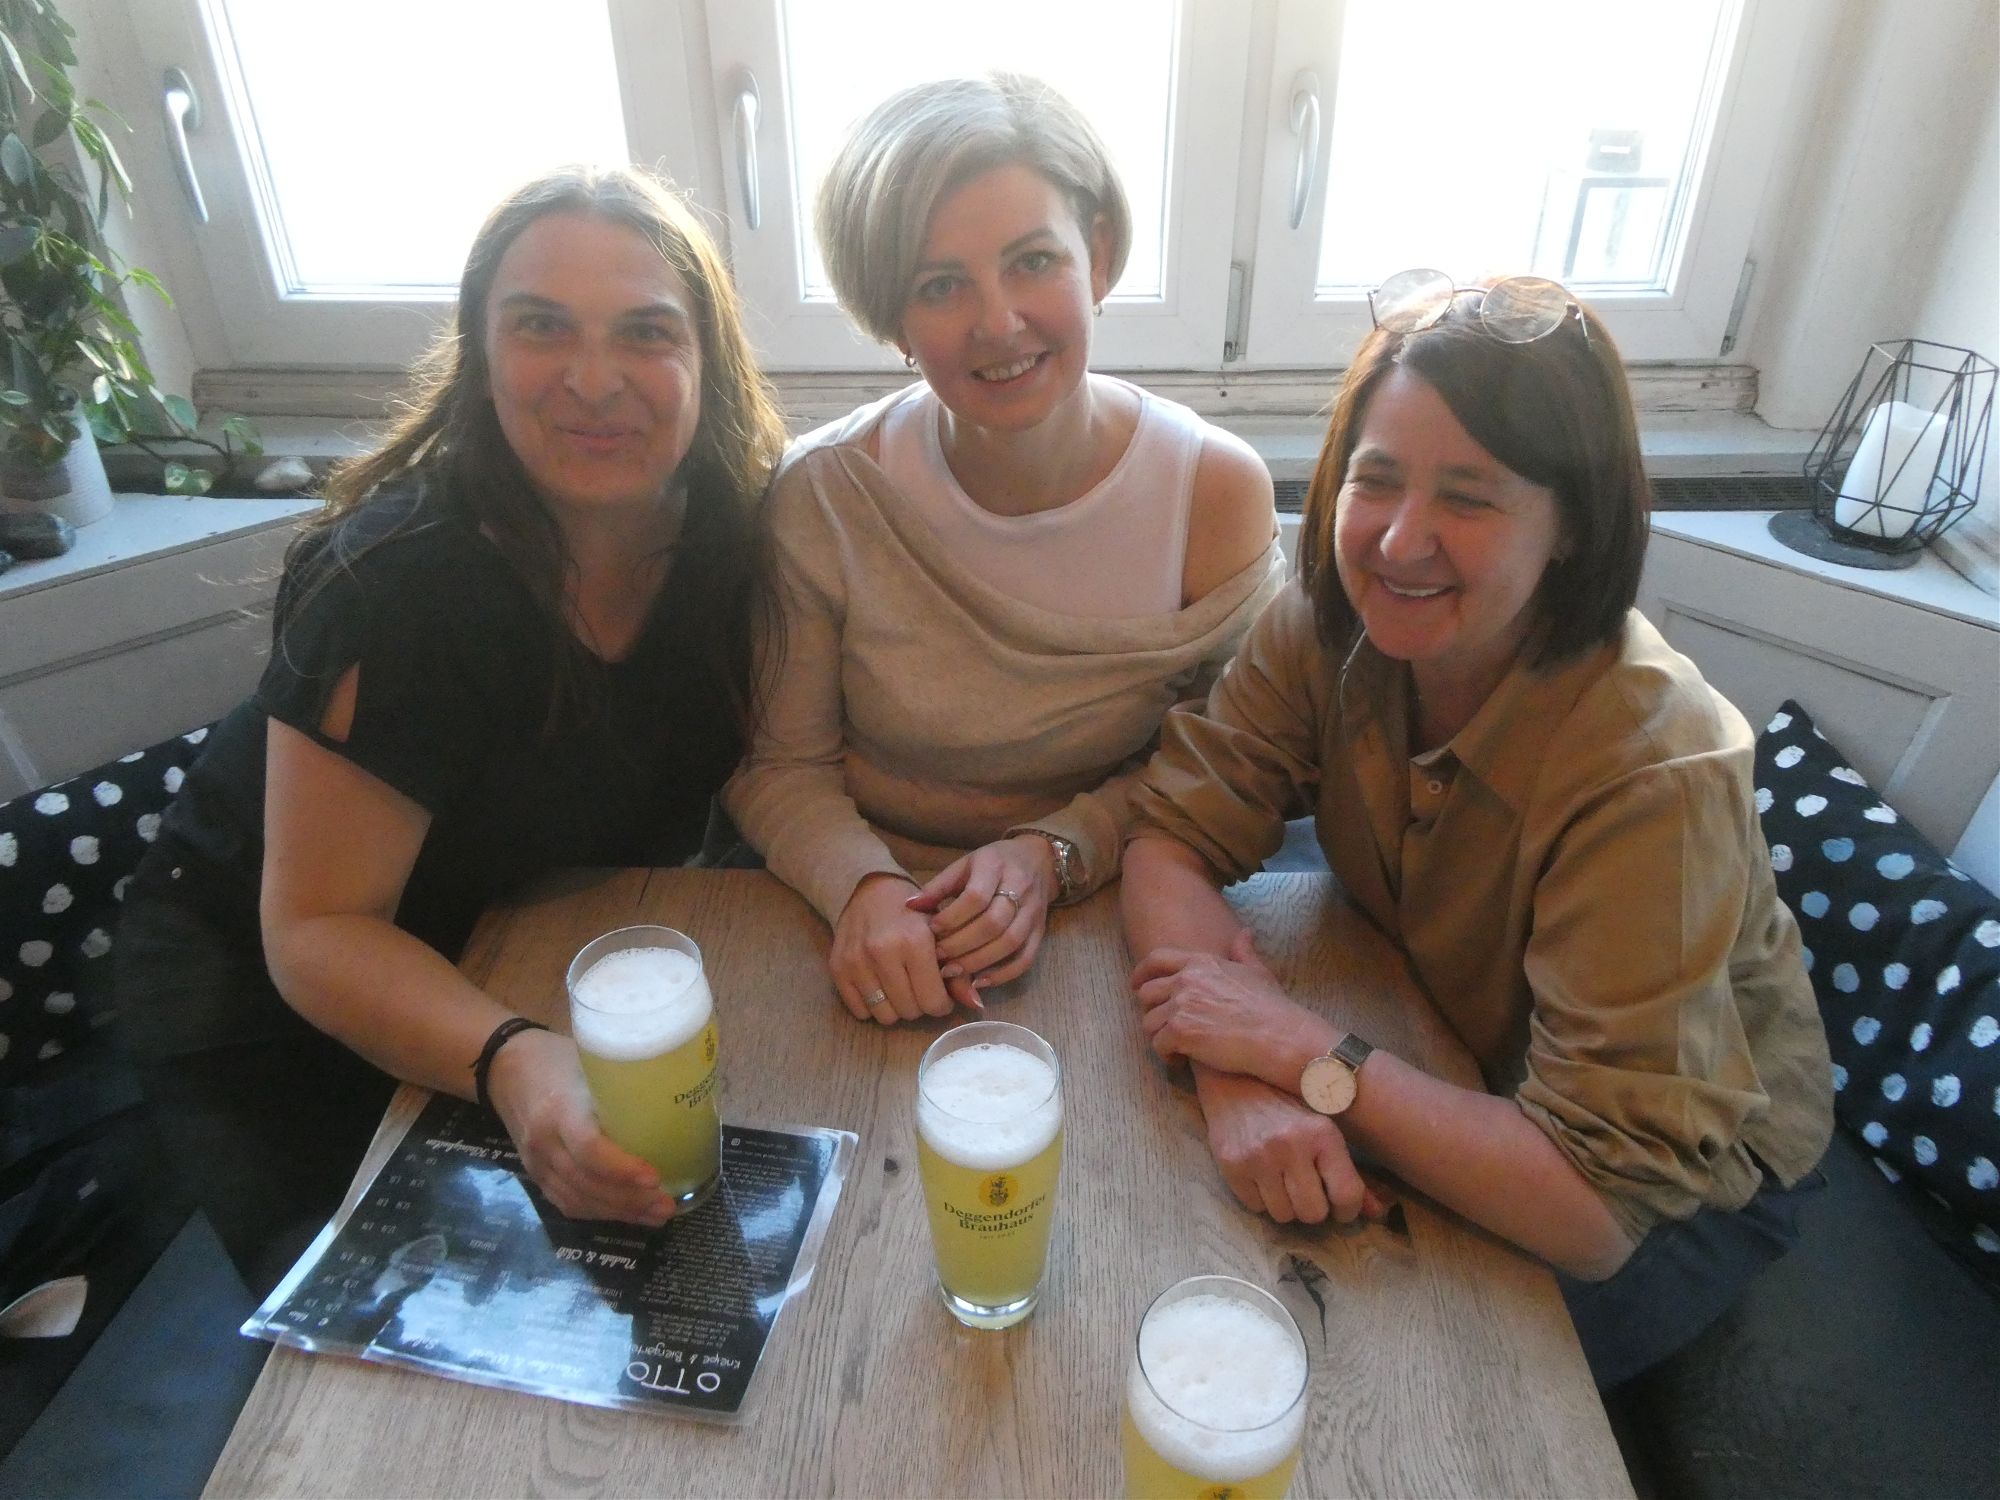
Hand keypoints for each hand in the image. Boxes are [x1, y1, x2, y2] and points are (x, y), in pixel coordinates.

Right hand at [485, 1027, 675, 1224]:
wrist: (504, 1068)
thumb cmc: (556, 1058)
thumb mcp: (589, 1061)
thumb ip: (621, 1084)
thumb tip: (676, 1096)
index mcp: (559, 1109)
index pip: (589, 1149)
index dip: (621, 1169)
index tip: (655, 1177)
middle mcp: (544, 1142)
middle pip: (587, 1183)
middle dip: (630, 1201)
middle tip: (669, 1205)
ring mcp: (536, 1163)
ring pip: (577, 1199)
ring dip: (619, 1213)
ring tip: (657, 1214)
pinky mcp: (535, 1174)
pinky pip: (566, 1202)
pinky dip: (598, 1213)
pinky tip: (627, 1214)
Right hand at [831, 872, 954, 1024]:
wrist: (869, 891)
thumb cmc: (913, 915)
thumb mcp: (942, 935)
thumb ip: (959, 971)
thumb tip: (976, 1006)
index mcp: (914, 941)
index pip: (933, 1002)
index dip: (942, 1004)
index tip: (942, 994)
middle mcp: (883, 951)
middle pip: (910, 1012)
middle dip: (920, 1005)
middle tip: (921, 987)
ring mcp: (857, 961)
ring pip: (884, 1016)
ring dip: (896, 1008)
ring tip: (901, 987)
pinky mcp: (837, 968)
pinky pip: (860, 1011)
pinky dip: (873, 1006)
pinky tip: (880, 986)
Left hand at [908, 835, 1054, 1004]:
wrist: (1038, 861)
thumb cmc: (993, 864)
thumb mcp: (964, 865)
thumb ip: (938, 886)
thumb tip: (909, 906)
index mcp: (995, 865)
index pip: (976, 897)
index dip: (952, 918)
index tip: (932, 930)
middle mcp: (1019, 887)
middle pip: (993, 923)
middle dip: (962, 944)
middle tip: (938, 957)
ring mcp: (1033, 912)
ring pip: (1010, 942)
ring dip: (979, 961)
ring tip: (953, 972)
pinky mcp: (1041, 931)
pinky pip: (1026, 957)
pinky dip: (1003, 974)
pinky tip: (980, 981)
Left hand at [1133, 931, 1334, 1087]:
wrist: (1278, 1035)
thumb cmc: (1272, 1007)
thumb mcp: (1258, 972)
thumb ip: (1244, 952)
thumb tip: (1244, 934)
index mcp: (1201, 962)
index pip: (1156, 959)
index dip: (1141, 972)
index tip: (1135, 985)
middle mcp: (1185, 979)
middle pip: (1146, 993)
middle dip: (1152, 1011)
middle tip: (1165, 1027)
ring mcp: (1180, 1004)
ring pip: (1149, 1022)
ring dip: (1160, 1037)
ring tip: (1177, 1048)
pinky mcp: (1179, 1031)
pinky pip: (1158, 1045)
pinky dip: (1167, 1056)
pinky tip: (1181, 1060)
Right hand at [1194, 1068, 1390, 1225]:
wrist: (1235, 1079)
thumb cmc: (1289, 1102)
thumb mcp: (1327, 1127)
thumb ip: (1353, 1171)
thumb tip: (1380, 1212)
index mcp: (1322, 1133)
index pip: (1347, 1194)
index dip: (1348, 1210)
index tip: (1341, 1206)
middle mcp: (1290, 1145)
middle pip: (1313, 1213)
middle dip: (1315, 1208)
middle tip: (1309, 1190)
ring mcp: (1258, 1157)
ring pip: (1283, 1215)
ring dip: (1287, 1205)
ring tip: (1284, 1180)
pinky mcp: (1231, 1165)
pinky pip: (1255, 1207)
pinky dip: (1261, 1199)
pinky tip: (1262, 1175)